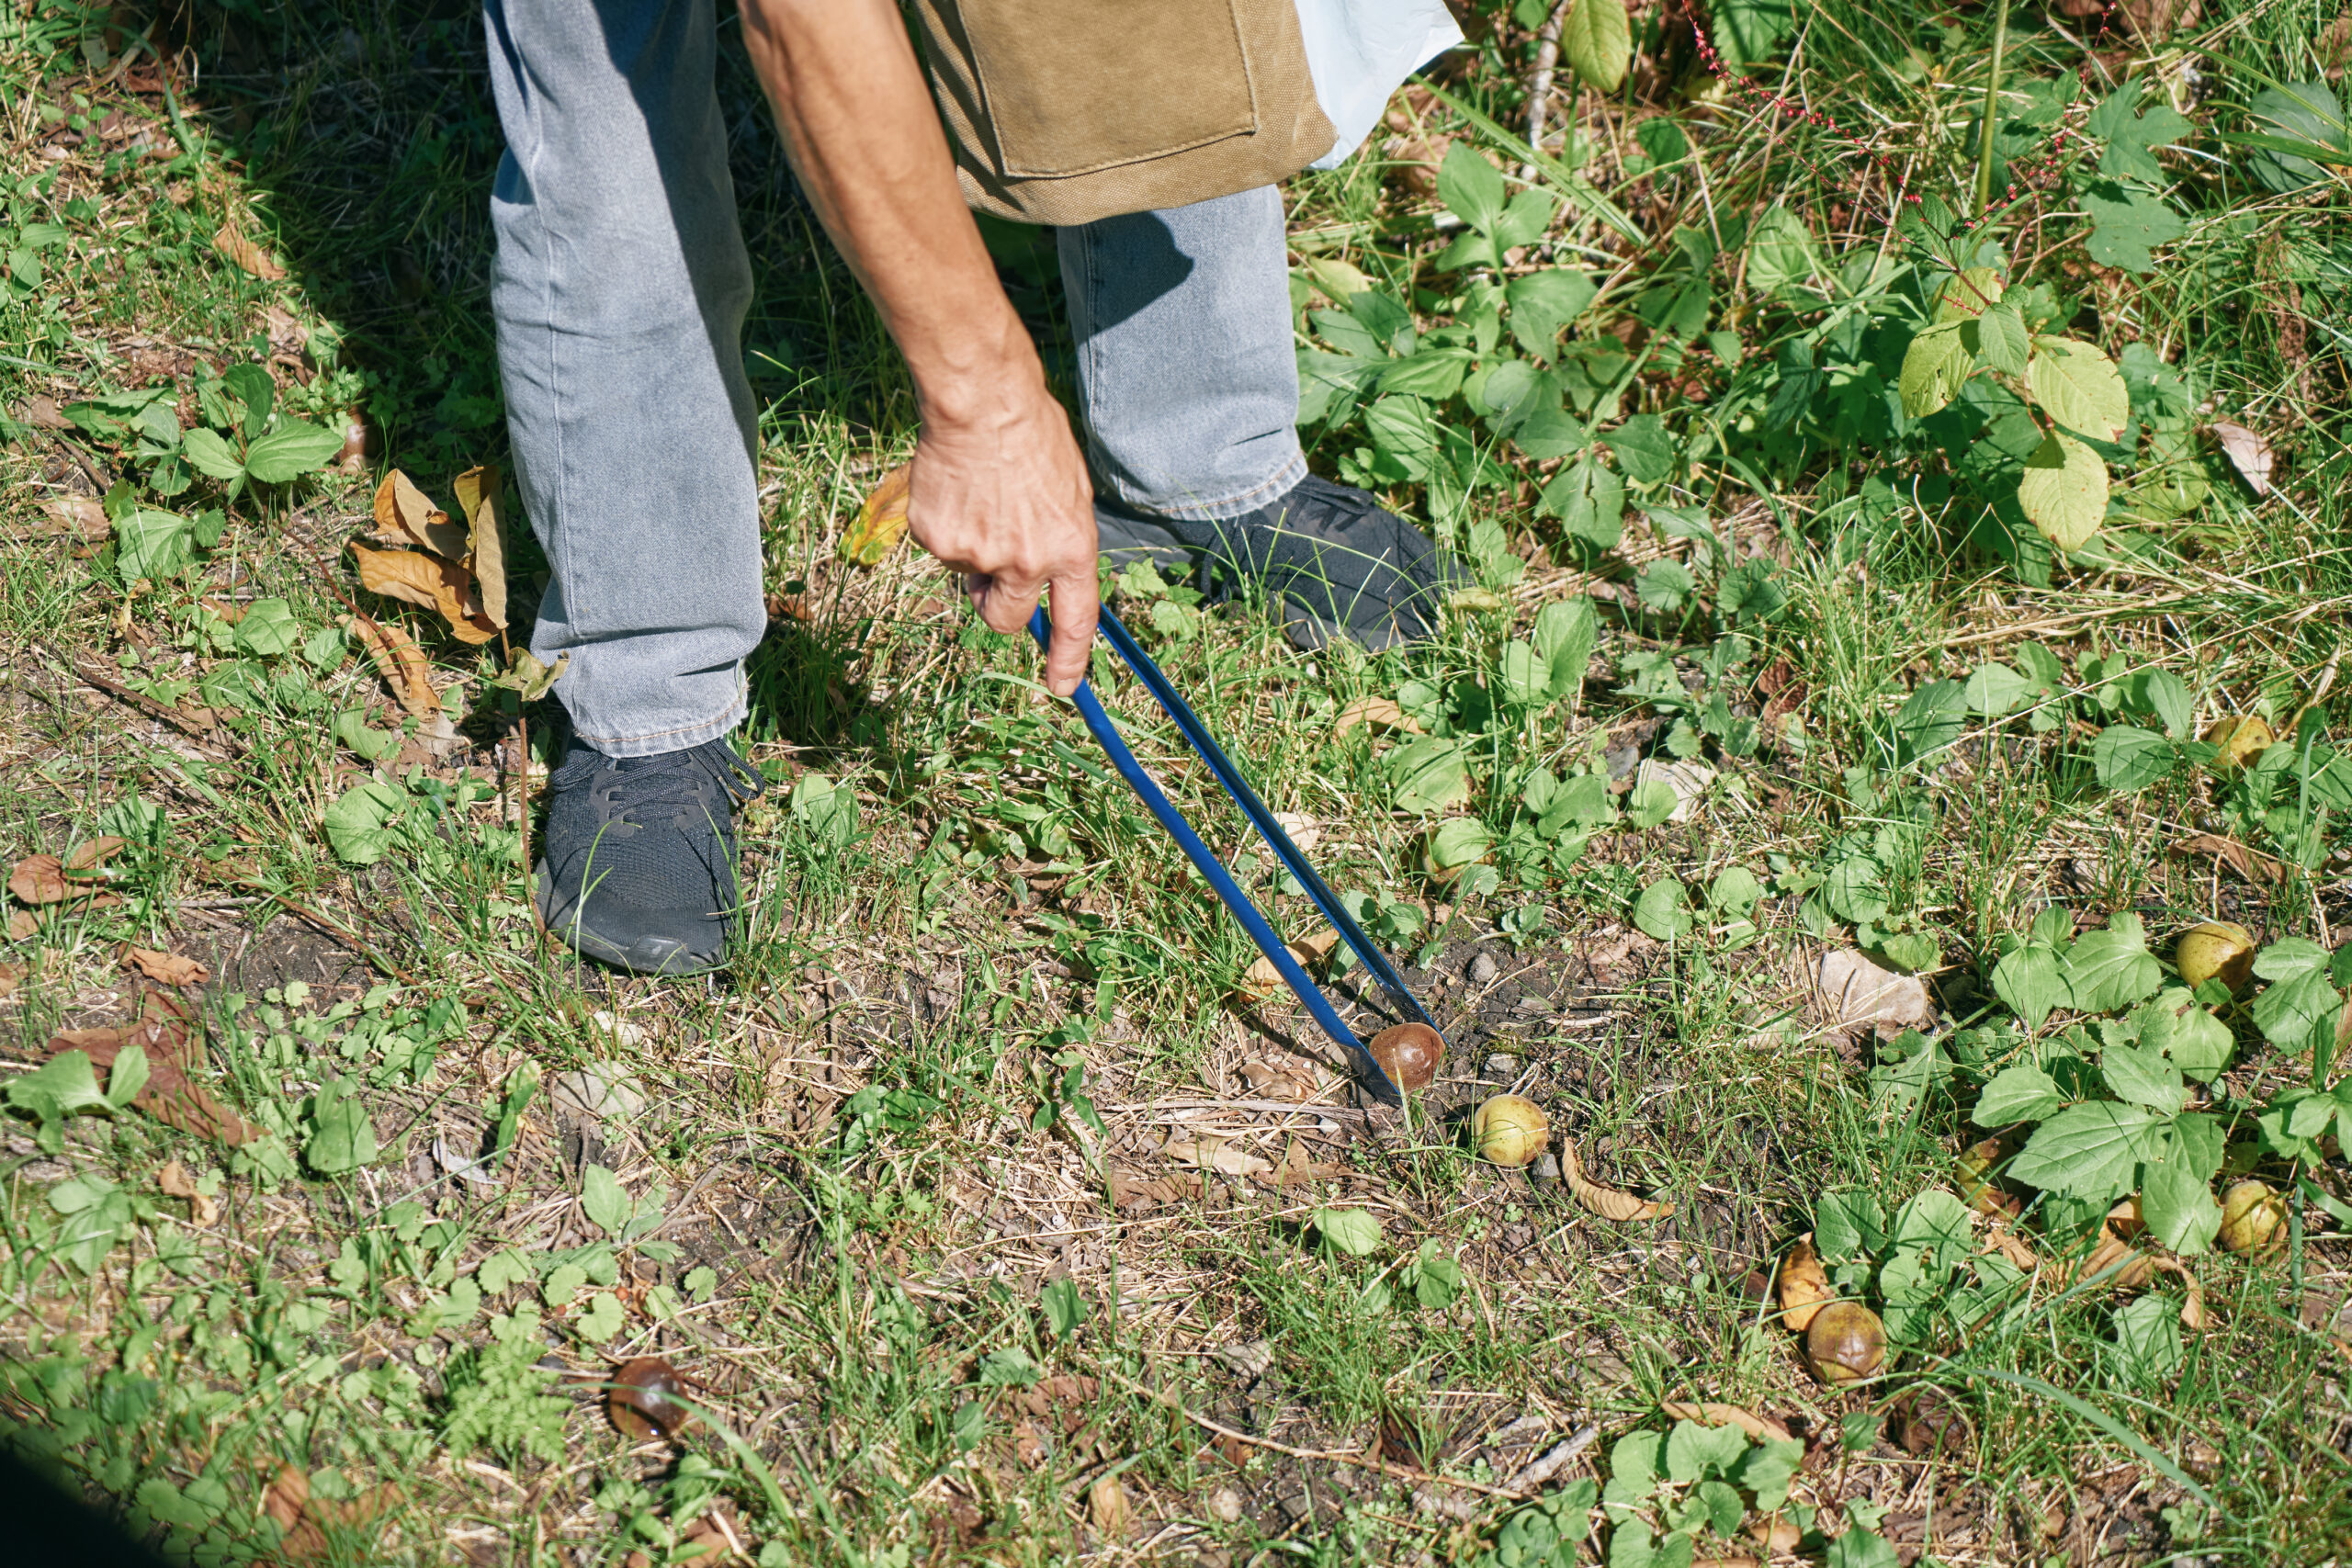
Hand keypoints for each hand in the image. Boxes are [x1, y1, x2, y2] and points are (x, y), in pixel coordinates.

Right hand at [906, 374, 1098, 696]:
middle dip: (995, 603)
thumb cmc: (1032, 433)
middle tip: (991, 566)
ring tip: (979, 497)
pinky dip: (944, 526)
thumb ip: (1060, 538)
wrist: (981, 402)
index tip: (1062, 686)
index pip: (1076, 621)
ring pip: (966, 577)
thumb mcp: (1070, 488)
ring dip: (970, 552)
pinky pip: (939, 550)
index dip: (1069, 659)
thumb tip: (1042, 572)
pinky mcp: (937, 540)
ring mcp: (978, 554)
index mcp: (1071, 548)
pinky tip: (954, 489)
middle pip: (1005, 618)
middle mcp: (1027, 561)